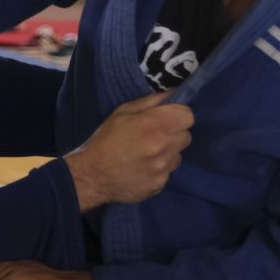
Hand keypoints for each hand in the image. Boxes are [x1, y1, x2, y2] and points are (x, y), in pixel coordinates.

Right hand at [65, 92, 193, 210]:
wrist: (91, 176)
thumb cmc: (105, 139)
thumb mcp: (123, 112)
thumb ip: (151, 101)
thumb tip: (173, 94)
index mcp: (154, 124)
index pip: (188, 116)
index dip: (179, 116)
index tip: (168, 119)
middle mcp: (162, 146)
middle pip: (186, 136)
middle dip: (174, 134)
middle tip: (155, 136)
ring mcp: (162, 168)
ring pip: (178, 155)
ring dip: (168, 153)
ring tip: (146, 154)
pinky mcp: (159, 185)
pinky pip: (168, 172)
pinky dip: (159, 170)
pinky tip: (142, 168)